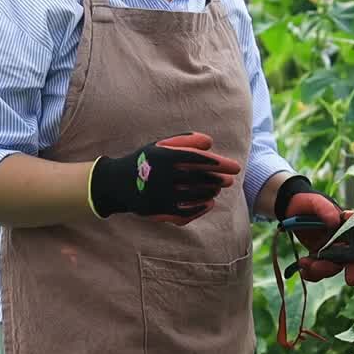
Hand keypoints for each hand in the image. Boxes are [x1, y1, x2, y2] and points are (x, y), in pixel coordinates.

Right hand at [88, 132, 240, 224]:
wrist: (117, 183)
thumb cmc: (146, 161)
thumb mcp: (161, 145)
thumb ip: (186, 140)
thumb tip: (210, 143)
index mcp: (164, 157)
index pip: (199, 160)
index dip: (220, 164)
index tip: (235, 167)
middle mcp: (163, 177)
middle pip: (200, 179)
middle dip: (218, 179)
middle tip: (229, 180)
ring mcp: (161, 196)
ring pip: (195, 196)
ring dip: (211, 192)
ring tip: (217, 188)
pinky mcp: (159, 211)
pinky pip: (186, 212)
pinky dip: (200, 208)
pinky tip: (209, 203)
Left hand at [274, 175, 353, 285]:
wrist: (289, 207)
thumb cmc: (305, 201)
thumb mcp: (314, 201)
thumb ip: (325, 208)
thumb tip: (335, 220)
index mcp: (345, 224)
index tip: (352, 273)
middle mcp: (342, 238)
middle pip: (349, 259)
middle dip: (338, 269)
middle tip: (332, 279)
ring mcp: (331, 248)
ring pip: (333, 267)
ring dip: (320, 270)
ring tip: (303, 263)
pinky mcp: (319, 255)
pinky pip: (319, 271)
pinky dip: (311, 274)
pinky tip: (302, 269)